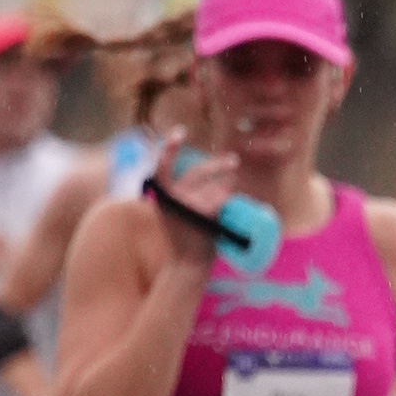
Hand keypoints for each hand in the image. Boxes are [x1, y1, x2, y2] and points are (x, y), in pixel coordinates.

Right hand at [146, 149, 240, 269]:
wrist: (187, 264)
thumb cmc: (183, 238)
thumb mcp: (175, 213)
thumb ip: (180, 194)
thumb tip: (207, 174)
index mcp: (161, 196)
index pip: (162, 167)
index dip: (170, 148)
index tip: (180, 131)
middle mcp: (172, 198)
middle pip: (198, 173)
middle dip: (218, 166)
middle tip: (234, 161)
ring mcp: (189, 205)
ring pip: (215, 189)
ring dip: (226, 190)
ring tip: (229, 197)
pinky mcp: (205, 213)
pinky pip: (222, 199)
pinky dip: (228, 200)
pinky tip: (230, 205)